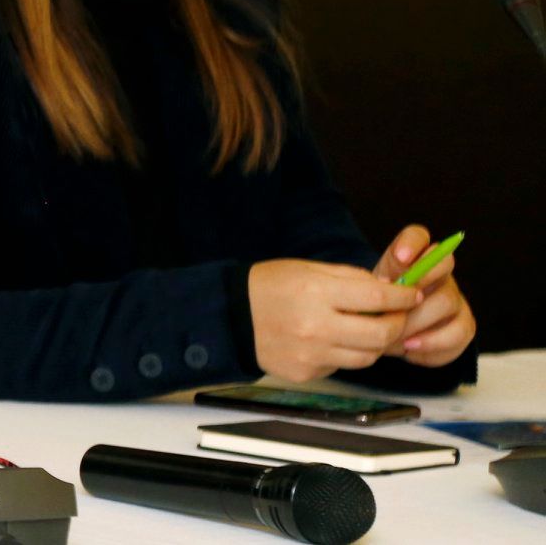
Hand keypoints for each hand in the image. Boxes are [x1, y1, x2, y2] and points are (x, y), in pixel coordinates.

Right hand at [248, 259, 421, 381]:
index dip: (403, 298)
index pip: (377, 299)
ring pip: (367, 357)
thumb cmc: (269, 286)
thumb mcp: (308, 269)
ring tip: (367, 329)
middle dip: (398, 325)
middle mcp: (316, 326)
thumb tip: (388, 291)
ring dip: (375, 343)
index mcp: (317, 292)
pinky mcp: (306, 373)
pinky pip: (341, 366)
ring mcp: (311, 354)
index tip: (412, 295)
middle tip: (398, 316)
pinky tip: (333, 340)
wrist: (229, 315)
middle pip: (380, 335)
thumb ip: (350, 279)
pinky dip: (346, 354)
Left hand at [372, 225, 475, 366]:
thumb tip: (385, 285)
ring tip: (395, 338)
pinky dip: (432, 345)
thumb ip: (377, 285)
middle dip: (415, 290)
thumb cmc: (377, 309)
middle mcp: (439, 273)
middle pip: (442, 268)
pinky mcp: (464, 326)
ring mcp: (455, 299)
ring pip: (448, 302)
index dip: (411, 243)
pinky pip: (459, 334)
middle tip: (393, 312)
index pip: (417, 235)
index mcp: (412, 257)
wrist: (389, 333)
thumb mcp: (369, 295)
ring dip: (419, 322)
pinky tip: (410, 351)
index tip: (399, 257)